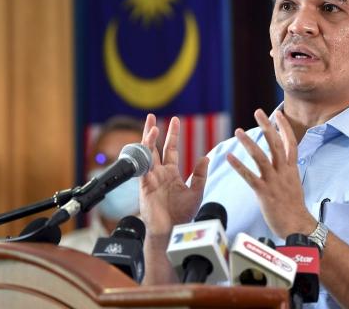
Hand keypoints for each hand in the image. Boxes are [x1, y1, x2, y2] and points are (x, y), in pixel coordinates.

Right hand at [139, 114, 208, 236]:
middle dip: (153, 131)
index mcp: (172, 173)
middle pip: (155, 147)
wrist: (172, 231)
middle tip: (151, 116)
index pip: (171, 149)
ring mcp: (151, 179)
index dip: (173, 135)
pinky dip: (143, 155)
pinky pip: (142, 167)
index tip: (175, 120)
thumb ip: (200, 175)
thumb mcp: (196, 191)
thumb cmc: (183, 215)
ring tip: (151, 126)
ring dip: (147, 140)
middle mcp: (160, 173)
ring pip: (146, 154)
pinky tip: (146, 144)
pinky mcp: (144, 186)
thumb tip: (206, 157)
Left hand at [226, 109, 315, 237]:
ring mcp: (274, 182)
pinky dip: (239, 166)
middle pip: (276, 144)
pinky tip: (229, 157)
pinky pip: (250, 177)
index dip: (284, 127)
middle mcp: (284, 172)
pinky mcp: (264, 193)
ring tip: (237, 131)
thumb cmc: (294, 207)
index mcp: (291, 169)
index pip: (290, 143)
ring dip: (249, 143)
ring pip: (261, 157)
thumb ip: (287, 170)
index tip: (278, 113)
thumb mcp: (294, 183)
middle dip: (267, 126)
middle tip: (258, 112)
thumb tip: (283, 162)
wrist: (298, 226)